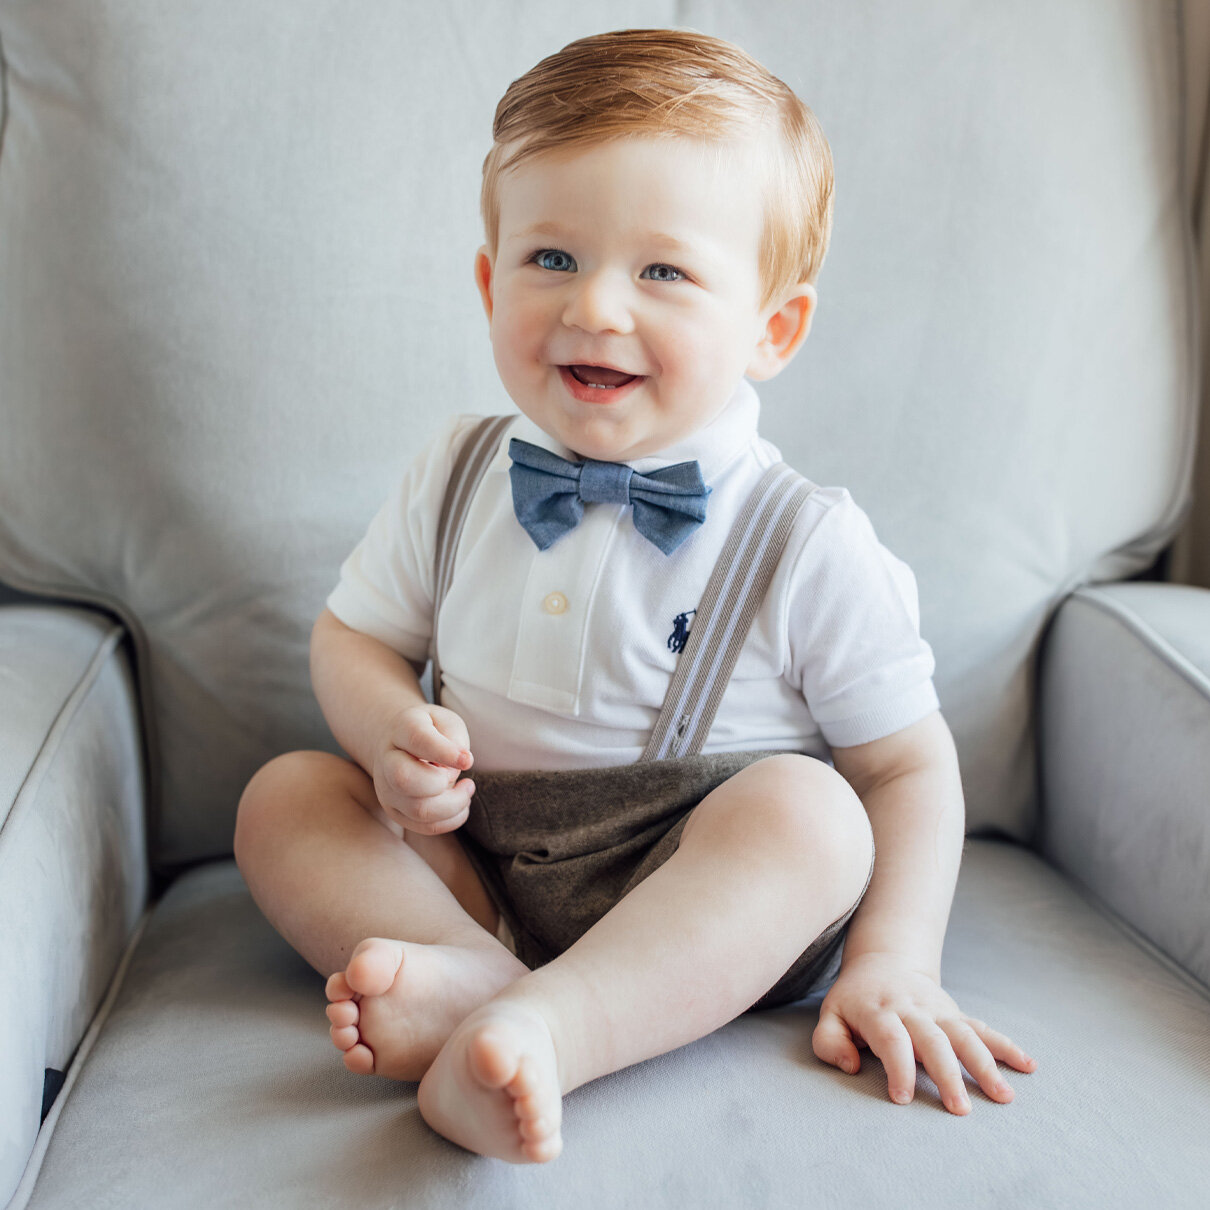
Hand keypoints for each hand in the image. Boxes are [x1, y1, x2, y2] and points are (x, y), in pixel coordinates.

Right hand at [371, 704, 474, 835]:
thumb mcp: (446, 721)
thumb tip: (459, 766)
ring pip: (419, 810)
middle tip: (461, 776)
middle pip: (404, 780)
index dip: (445, 752)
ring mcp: (387, 790)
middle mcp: (387, 762)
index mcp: (400, 730)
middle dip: (441, 783)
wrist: (396, 743)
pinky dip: (452, 819)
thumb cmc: (430, 730)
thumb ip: (454, 738)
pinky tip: (460, 803)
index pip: (418, 740)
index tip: (468, 761)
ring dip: (454, 804)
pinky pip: (426, 826)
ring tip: (467, 788)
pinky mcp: (396, 811)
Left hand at [812, 950, 1036, 1113]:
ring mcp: (938, 1010)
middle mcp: (912, 1009)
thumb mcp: (830, 1014)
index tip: (902, 1098)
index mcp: (878, 1011)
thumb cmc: (854, 1000)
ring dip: (985, 1064)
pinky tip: (1028, 1065)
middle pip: (933, 1040)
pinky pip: (983, 1027)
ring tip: (1003, 1096)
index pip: (891, 1039)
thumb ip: (830, 1042)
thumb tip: (851, 1066)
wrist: (884, 962)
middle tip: (960, 1109)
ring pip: (964, 1034)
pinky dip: (1006, 1046)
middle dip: (947, 1074)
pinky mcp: (955, 1014)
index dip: (897, 1067)